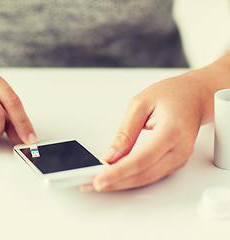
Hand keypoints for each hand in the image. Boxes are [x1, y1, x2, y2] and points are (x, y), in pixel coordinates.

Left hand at [81, 69, 215, 191]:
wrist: (195, 96)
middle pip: (143, 174)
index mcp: (172, 131)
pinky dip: (131, 178)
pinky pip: (151, 174)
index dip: (119, 172)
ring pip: (147, 178)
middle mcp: (179, 149)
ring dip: (121, 183)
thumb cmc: (172, 94)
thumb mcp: (140, 104)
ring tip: (97, 182)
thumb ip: (125, 132)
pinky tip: (115, 177)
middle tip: (91, 183)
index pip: (142, 159)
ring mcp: (179, 158)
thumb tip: (110, 155)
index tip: (99, 179)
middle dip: (115, 182)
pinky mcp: (174, 162)